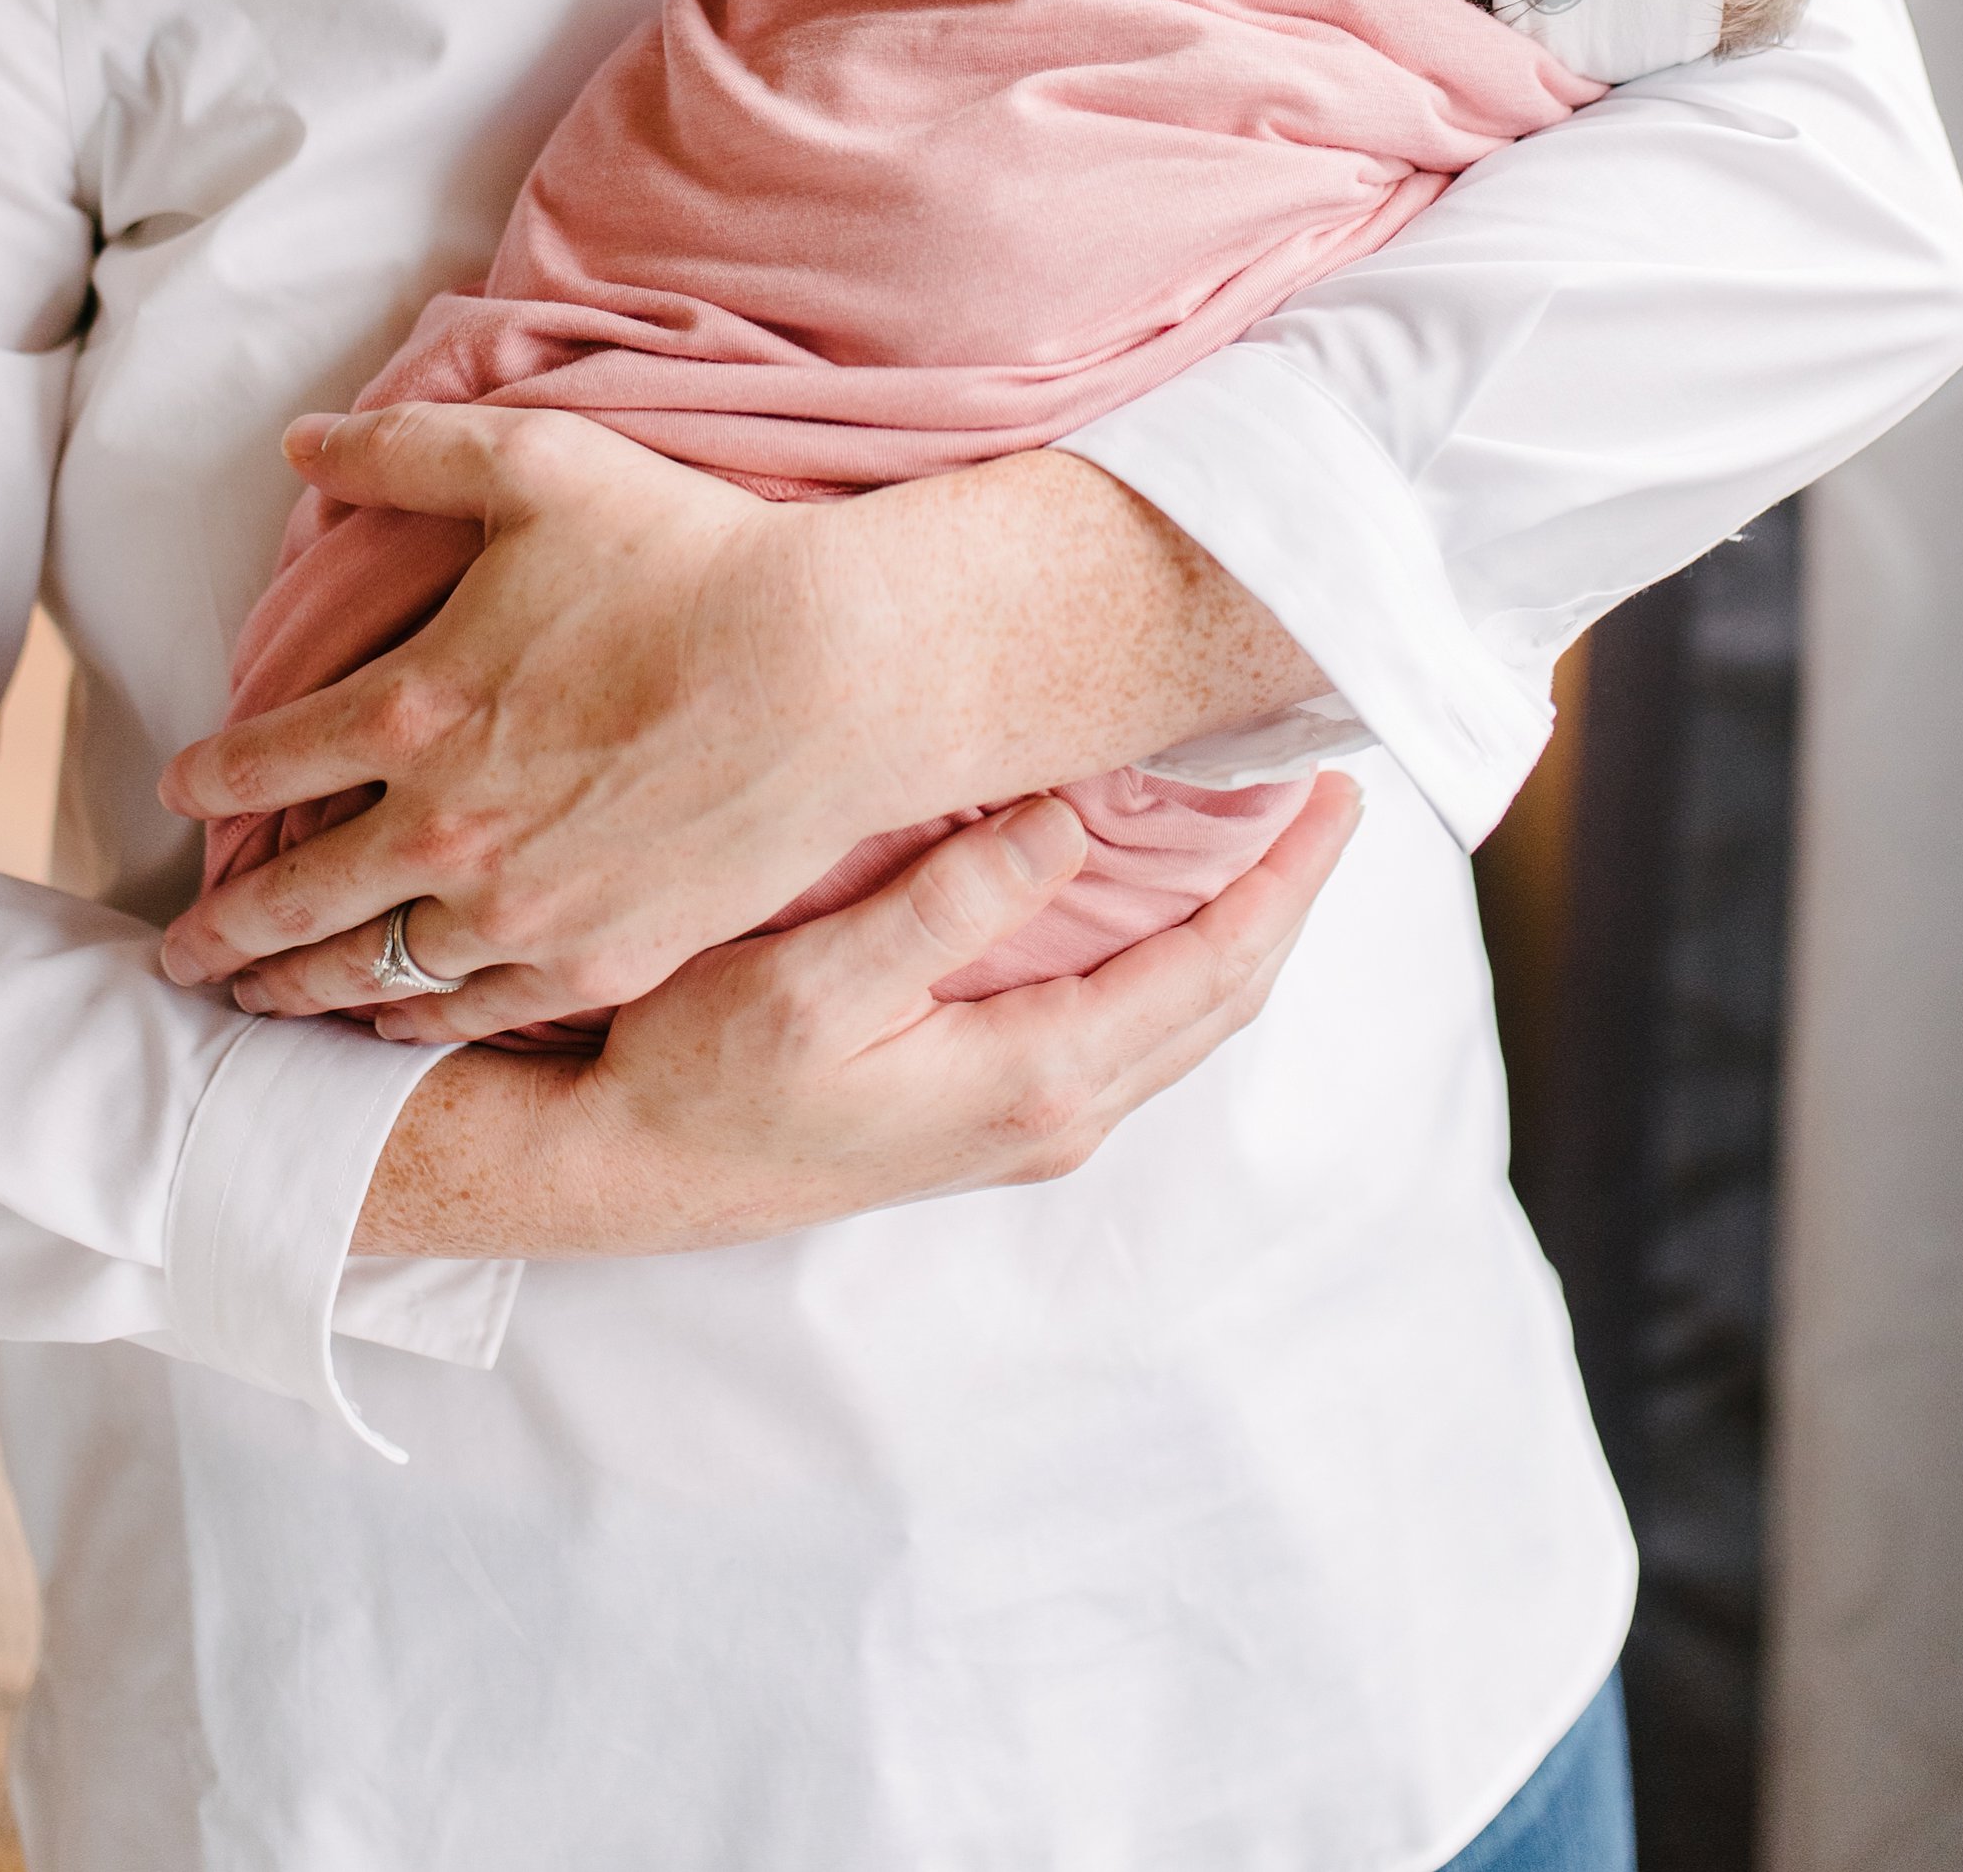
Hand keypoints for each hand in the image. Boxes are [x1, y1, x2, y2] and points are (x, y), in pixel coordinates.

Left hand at [158, 400, 1327, 1036]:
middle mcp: (441, 826)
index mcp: (409, 708)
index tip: (181, 788)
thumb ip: (404, 449)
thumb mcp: (536, 464)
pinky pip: (470, 1011)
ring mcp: (517, 909)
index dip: (207, 776)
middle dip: (221, 930)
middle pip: (294, 898)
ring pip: (369, 969)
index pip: (263, 761)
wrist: (833, 672)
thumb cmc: (688, 554)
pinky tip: (386, 1024)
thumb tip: (297, 442)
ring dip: (295, 989)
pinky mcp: (596, 960)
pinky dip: (409, 1023)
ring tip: (253, 1004)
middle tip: (177, 957)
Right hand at [354, 774, 1363, 1256]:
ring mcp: (1025, 1123)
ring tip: (1262, 829)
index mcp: (1037, 1078)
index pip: (1216, 967)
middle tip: (1324, 791)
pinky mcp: (989, 1114)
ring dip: (1235, 925)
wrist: (626, 1171)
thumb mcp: (813, 979)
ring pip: (1178, 1016)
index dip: (1287, 878)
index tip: (1336, 792)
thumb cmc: (701, 1073)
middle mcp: (1054, 1115)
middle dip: (1284, 896)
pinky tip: (1155, 894)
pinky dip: (1171, 953)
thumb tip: (1071, 823)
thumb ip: (947, 904)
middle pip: (1222, 997)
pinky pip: (1127, 1025)